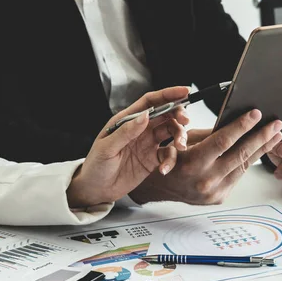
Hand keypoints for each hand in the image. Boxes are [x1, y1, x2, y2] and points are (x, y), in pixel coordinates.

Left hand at [66, 87, 190, 207]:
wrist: (95, 190)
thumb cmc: (95, 166)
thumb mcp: (107, 148)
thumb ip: (126, 131)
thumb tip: (145, 115)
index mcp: (127, 120)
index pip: (151, 102)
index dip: (168, 94)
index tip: (185, 91)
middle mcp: (140, 129)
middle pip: (165, 115)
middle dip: (179, 115)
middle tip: (186, 121)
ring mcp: (148, 144)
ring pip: (171, 132)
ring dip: (180, 137)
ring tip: (180, 147)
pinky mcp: (152, 160)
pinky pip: (168, 155)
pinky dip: (171, 161)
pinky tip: (164, 170)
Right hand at [131, 110, 281, 204]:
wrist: (158, 188)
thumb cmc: (169, 158)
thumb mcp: (183, 140)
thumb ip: (209, 134)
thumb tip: (236, 120)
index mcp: (192, 163)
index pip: (223, 141)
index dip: (242, 126)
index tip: (256, 114)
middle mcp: (204, 180)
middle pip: (240, 154)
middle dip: (261, 137)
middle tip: (276, 123)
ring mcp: (213, 192)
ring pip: (243, 166)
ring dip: (261, 149)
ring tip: (275, 135)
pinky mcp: (219, 198)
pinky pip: (238, 176)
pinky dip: (250, 161)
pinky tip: (260, 150)